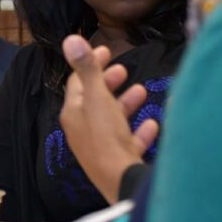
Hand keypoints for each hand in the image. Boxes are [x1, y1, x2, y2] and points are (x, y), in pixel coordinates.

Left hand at [60, 35, 160, 203]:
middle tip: (124, 69)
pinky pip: (129, 141)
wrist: (121, 182)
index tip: (106, 50)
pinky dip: (139, 131)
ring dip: (125, 103)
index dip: (90, 64)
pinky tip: (152, 123)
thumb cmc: (106, 136)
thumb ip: (86, 68)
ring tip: (141, 90)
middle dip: (108, 82)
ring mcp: (100, 148)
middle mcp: (83, 130)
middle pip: (94, 100)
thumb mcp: (97, 98)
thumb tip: (69, 39)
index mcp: (74, 113)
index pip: (77, 82)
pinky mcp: (118, 162)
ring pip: (112, 120)